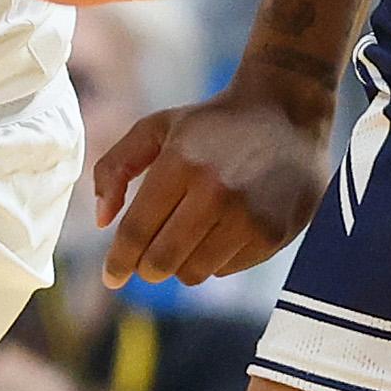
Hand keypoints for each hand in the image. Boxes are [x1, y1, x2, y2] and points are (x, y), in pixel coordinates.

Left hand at [92, 71, 330, 282]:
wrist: (288, 112)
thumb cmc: (212, 123)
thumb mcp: (157, 128)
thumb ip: (115, 167)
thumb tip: (102, 220)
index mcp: (180, 162)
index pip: (137, 231)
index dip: (118, 261)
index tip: (110, 277)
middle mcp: (216, 192)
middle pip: (161, 261)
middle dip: (146, 267)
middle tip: (147, 260)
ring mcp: (249, 216)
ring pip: (194, 272)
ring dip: (181, 265)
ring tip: (188, 237)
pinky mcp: (274, 233)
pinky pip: (227, 269)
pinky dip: (216, 259)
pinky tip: (223, 230)